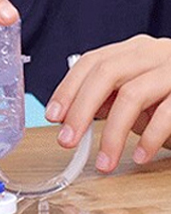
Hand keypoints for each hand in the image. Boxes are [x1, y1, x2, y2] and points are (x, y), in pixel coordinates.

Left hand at [45, 36, 170, 171]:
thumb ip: (112, 97)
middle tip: (67, 140)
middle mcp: (154, 53)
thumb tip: (73, 114)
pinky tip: (139, 156)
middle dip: (81, 109)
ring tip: (105, 162)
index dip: (69, 87)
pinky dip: (150, 138)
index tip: (53, 116)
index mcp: (134, 50)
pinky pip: (168, 113)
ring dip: (113, 133)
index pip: (92, 62)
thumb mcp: (141, 93)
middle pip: (106, 74)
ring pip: (133, 95)